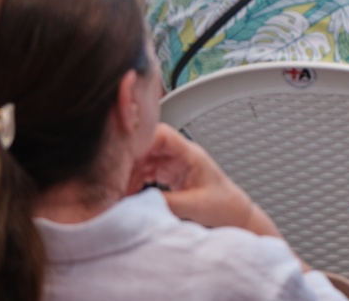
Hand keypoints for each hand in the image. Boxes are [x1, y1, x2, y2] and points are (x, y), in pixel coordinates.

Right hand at [129, 124, 278, 235]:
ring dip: (128, 175)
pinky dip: (133, 183)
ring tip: (119, 193)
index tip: (121, 157)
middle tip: (114, 182)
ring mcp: (173, 163)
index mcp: (189, 154)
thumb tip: (136, 202)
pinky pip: (144, 172)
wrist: (234, 214)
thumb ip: (166, 201)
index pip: (160, 135)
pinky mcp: (168, 174)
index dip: (139, 141)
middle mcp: (179, 155)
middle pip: (146, 147)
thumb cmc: (223, 206)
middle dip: (128, 163)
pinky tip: (127, 197)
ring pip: (142, 160)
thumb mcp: (193, 205)